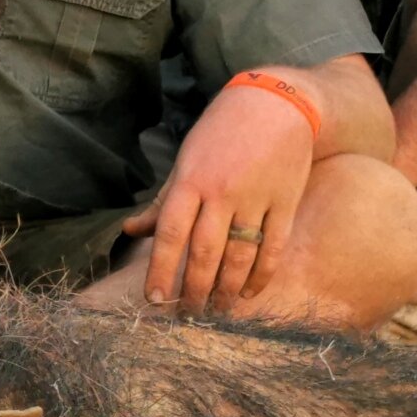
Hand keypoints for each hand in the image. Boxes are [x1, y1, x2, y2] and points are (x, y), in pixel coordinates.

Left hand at [124, 78, 316, 312]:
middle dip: (193, 290)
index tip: (154, 299)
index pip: (171, 235)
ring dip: (226, 290)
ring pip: (239, 257)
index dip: (160, 271)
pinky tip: (249, 293)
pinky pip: (272, 249)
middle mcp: (222, 192)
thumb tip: (131, 231)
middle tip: (188, 313)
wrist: (277, 103)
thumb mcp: (185, 160)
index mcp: (191, 181)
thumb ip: (162, 202)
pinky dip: (261, 276)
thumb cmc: (221, 133)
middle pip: (205, 254)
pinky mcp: (286, 203)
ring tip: (216, 310)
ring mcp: (257, 199)